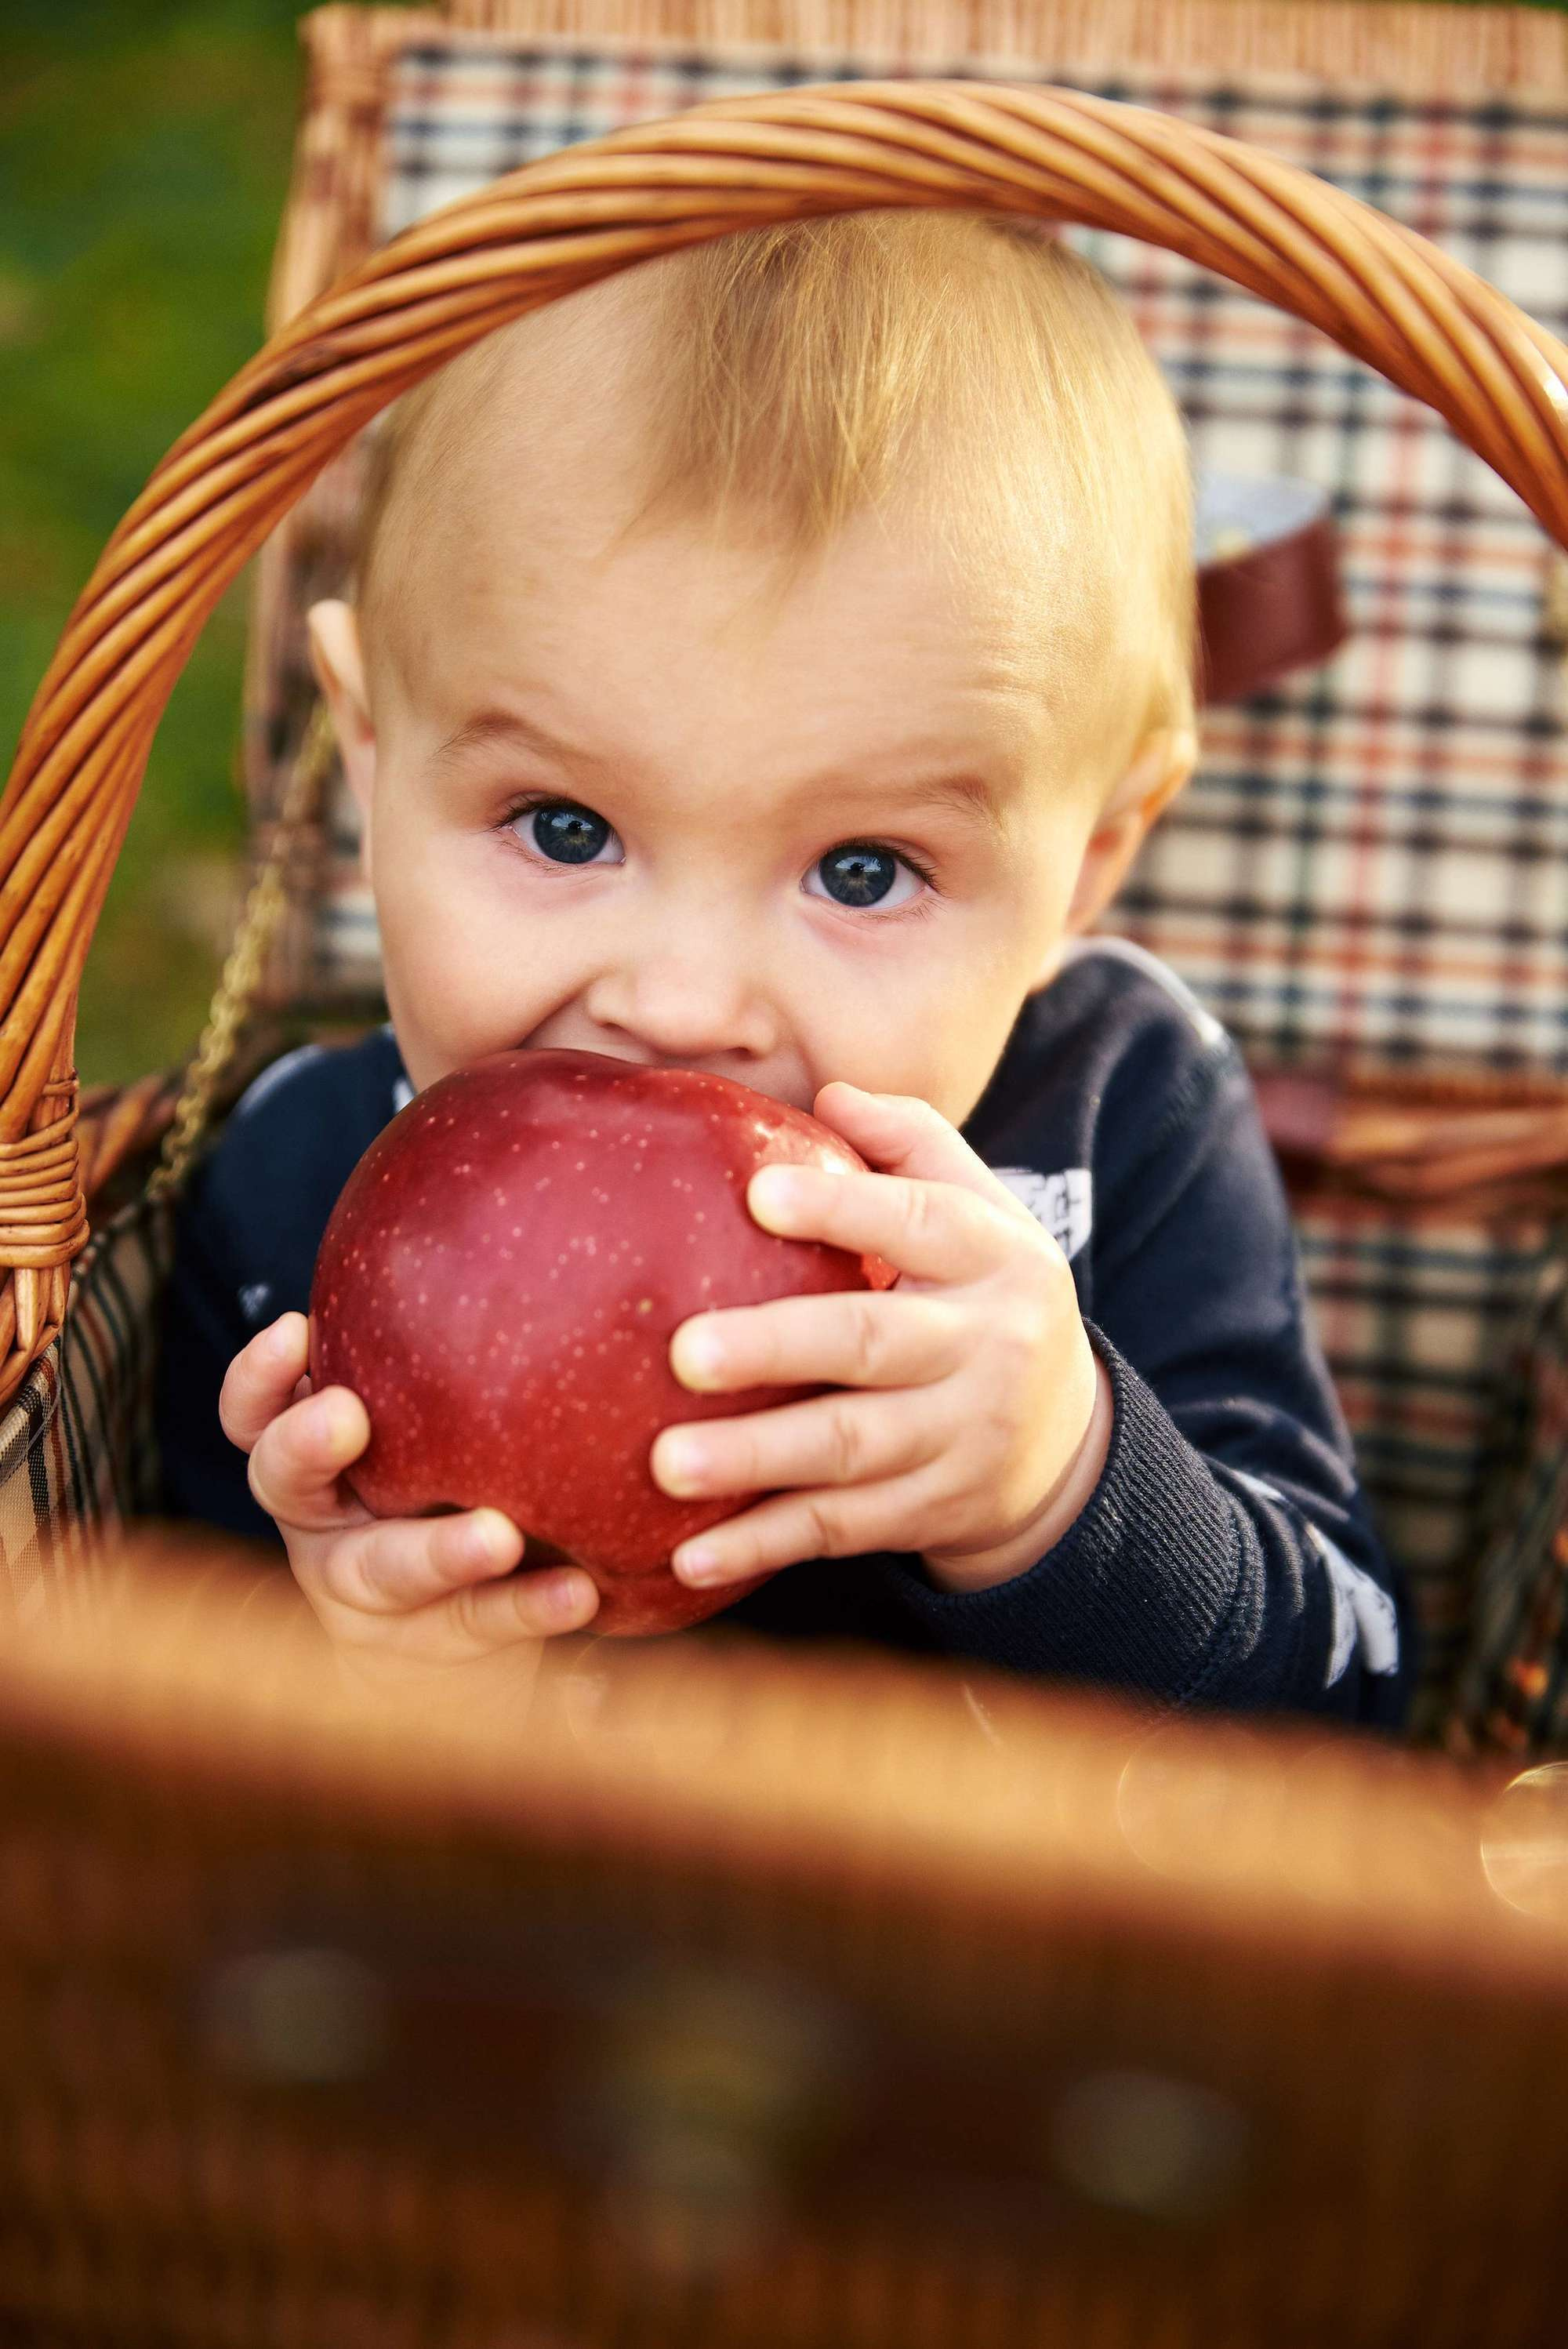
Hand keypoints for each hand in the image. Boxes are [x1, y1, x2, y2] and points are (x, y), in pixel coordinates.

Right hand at [221, 1313, 599, 1688]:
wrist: (456, 1645)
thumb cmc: (460, 1470)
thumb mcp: (434, 1411)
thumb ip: (446, 1346)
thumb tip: (526, 1198)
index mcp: (311, 1458)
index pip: (255, 1412)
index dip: (262, 1378)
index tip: (296, 1331)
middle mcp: (323, 1524)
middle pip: (285, 1485)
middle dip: (308, 1446)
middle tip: (345, 1416)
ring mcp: (370, 1597)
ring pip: (384, 1574)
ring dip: (439, 1552)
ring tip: (499, 1535)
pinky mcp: (435, 1653)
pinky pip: (480, 1630)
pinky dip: (529, 1608)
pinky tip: (584, 1588)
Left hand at [651, 1084, 1113, 1596]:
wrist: (1063, 1440)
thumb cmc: (977, 1293)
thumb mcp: (977, 1209)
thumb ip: (909, 1143)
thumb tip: (828, 1094)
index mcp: (992, 1256)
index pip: (918, 1222)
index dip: (841, 1212)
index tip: (757, 1196)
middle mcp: (984, 1347)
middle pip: (872, 1345)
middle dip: (775, 1349)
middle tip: (681, 1353)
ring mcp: (959, 1439)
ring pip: (848, 1451)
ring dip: (755, 1459)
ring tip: (664, 1463)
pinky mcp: (929, 1511)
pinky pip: (839, 1530)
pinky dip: (763, 1545)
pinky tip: (688, 1558)